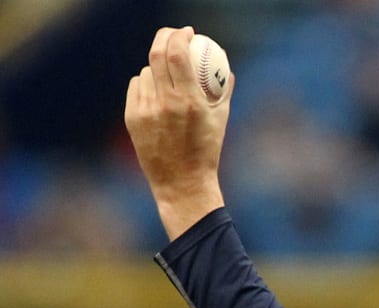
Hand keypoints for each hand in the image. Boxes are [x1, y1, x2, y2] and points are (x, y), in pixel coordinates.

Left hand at [124, 26, 232, 239]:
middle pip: (156, 55)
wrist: (182, 182)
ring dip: (157, 69)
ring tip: (169, 81)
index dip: (179, 36)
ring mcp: (145, 110)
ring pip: (146, 72)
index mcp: (189, 101)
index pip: (177, 55)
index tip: (187, 32)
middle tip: (173, 35)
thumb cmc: (207, 150)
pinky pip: (137, 88)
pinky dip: (147, 86)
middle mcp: (165, 103)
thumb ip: (224, 91)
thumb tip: (225, 67)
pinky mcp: (131, 117)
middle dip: (164, 37)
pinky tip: (157, 98)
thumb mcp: (222, 120)